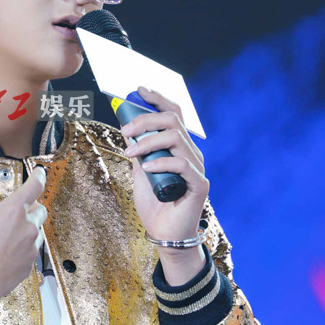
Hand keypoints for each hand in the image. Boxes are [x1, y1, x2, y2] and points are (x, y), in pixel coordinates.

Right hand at [0, 160, 46, 299]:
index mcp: (13, 211)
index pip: (35, 187)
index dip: (40, 177)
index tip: (41, 172)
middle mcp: (27, 227)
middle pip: (40, 209)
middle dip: (31, 207)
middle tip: (16, 210)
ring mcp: (30, 248)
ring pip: (37, 232)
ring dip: (28, 228)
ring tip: (9, 233)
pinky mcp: (29, 266)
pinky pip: (31, 252)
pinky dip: (23, 248)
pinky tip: (8, 252)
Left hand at [122, 86, 208, 277]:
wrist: (165, 234)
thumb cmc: (154, 204)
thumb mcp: (141, 172)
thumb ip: (139, 151)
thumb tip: (128, 128)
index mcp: (179, 147)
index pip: (174, 113)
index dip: (158, 98)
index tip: (140, 90)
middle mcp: (190, 153)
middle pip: (173, 120)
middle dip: (145, 120)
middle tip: (125, 131)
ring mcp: (196, 168)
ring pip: (175, 137)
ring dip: (148, 141)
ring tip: (131, 153)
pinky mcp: (199, 184)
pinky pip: (181, 164)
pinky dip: (161, 162)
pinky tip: (147, 167)